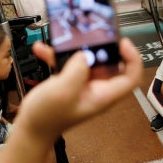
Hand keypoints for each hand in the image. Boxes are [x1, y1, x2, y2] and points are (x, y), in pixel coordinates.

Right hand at [15, 38, 142, 143]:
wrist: (29, 128)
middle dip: (102, 46)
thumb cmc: (46, 118)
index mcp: (103, 95)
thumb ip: (76, 71)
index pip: (131, 77)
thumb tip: (85, 54)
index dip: (132, 58)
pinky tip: (42, 49)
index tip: (122, 42)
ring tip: (64, 38)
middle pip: (111, 62)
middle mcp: (97, 88)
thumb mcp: (62, 93)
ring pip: (89, 58)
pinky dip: (57, 55)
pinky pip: (69, 61)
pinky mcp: (70, 79)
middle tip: (92, 34)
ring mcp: (83, 83)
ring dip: (75, 48)